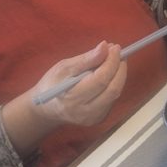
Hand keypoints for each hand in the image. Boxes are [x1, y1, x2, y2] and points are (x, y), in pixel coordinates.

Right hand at [2, 42, 126, 158]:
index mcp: (73, 99)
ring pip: (115, 94)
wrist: (47, 109)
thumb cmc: (52, 84)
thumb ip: (86, 59)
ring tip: (113, 60)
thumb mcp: (64, 68)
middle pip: (113, 89)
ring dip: (118, 75)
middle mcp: (86, 112)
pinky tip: (108, 74)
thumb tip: (105, 47)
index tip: (114, 47)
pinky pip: (112, 99)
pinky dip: (113, 83)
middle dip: (119, 68)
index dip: (111, 63)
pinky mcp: (99, 119)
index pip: (100, 80)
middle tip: (118, 53)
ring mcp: (94, 118)